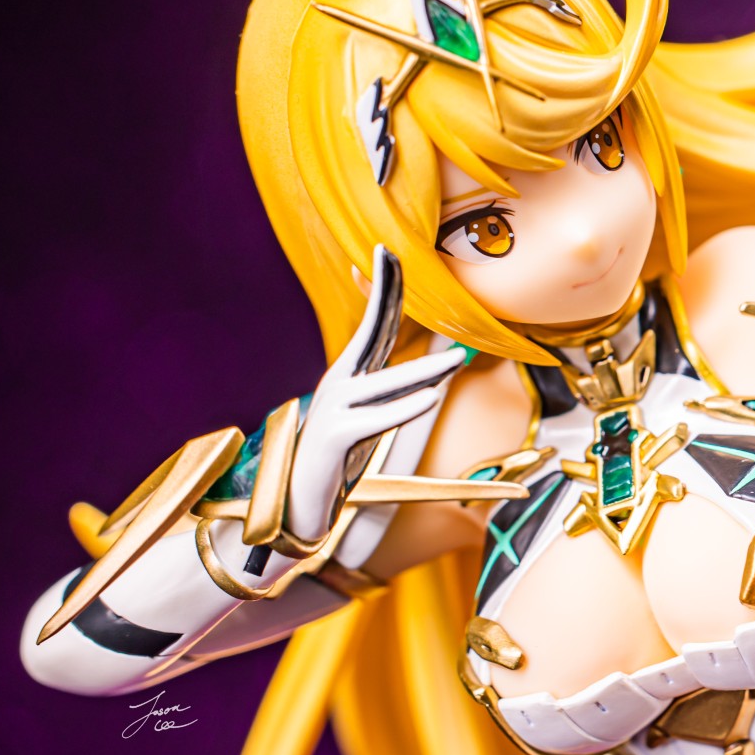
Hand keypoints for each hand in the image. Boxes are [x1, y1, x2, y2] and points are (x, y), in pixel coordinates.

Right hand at [285, 247, 464, 543]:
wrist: (296, 503)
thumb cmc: (338, 458)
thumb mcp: (366, 418)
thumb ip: (389, 393)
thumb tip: (429, 376)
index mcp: (350, 375)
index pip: (372, 324)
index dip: (381, 288)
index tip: (387, 251)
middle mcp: (339, 384)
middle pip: (369, 332)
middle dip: (383, 293)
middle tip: (398, 257)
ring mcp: (333, 409)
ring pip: (384, 384)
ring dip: (424, 371)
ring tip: (458, 360)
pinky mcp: (334, 439)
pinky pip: (375, 421)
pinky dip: (404, 410)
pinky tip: (430, 399)